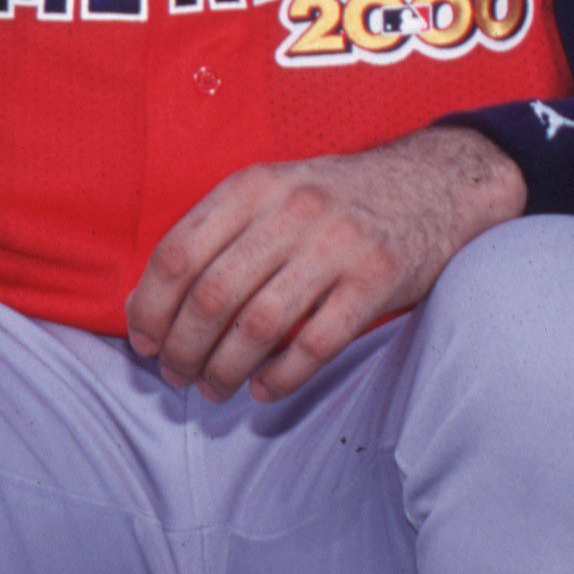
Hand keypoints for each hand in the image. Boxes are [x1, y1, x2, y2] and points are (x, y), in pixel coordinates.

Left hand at [125, 131, 523, 403]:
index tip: (144, 342)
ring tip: (214, 388)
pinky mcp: (377, 279)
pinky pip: (316, 344)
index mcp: (253, 185)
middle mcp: (292, 210)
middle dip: (183, 348)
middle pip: (213, 296)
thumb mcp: (270, 193)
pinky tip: (264, 388)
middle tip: (177, 375)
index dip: (151, 308)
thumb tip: (144, 304)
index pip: (178, 253)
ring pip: (259, 326)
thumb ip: (212, 237)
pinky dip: (281, 377)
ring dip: (226, 369)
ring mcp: (337, 244)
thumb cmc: (332, 200)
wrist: (429, 185)